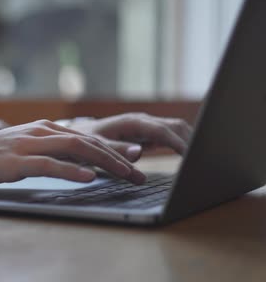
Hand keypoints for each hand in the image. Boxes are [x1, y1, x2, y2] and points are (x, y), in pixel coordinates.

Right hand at [0, 120, 145, 190]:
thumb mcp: (18, 151)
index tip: (135, 160)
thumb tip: (69, 164)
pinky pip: (49, 164)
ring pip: (75, 149)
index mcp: (41, 129)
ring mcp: (27, 145)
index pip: (86, 138)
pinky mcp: (15, 161)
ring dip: (105, 163)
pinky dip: (72, 171)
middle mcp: (39, 132)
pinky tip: (89, 178)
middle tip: (140, 173)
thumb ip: (43, 153)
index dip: (113, 148)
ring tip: (126, 175)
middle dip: (118, 157)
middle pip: (88, 141)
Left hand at [64, 113, 192, 161]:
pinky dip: (181, 145)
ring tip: (202, 159)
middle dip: (192, 140)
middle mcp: (143, 121)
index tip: (193, 156)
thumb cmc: (85, 141)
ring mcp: (146, 126)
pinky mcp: (147, 134)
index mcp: (132, 122)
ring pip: (176, 130)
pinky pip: (170, 137)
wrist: (77, 135)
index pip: (163, 131)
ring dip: (189, 141)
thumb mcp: (95, 146)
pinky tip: (189, 158)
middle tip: (204, 160)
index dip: (179, 143)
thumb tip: (139, 153)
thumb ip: (116, 150)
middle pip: (176, 127)